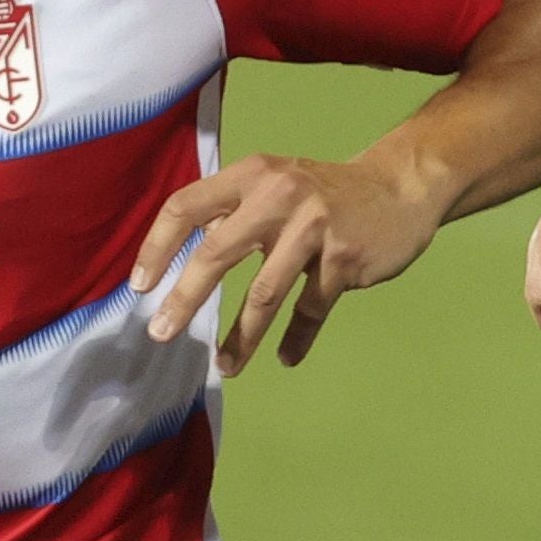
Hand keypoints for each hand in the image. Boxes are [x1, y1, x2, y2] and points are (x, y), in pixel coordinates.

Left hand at [132, 150, 445, 377]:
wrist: (400, 188)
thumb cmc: (325, 194)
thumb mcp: (276, 185)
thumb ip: (233, 214)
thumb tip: (185, 261)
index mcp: (252, 174)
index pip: (187, 207)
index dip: (158, 247)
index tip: (140, 286)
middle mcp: (279, 195)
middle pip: (217, 254)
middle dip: (185, 300)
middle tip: (161, 334)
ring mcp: (314, 227)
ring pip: (264, 294)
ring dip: (241, 337)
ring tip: (225, 366)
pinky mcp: (345, 259)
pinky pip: (311, 309)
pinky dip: (296, 339)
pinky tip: (285, 356)